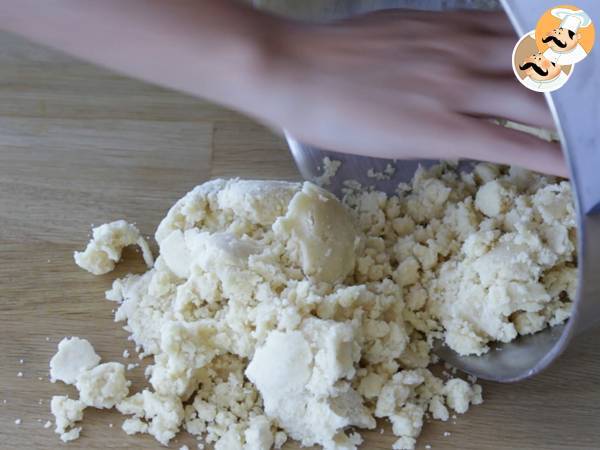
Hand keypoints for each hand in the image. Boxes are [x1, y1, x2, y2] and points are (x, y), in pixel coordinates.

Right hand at [262, 10, 565, 175]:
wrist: (291, 69)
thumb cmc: (330, 56)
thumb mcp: (393, 31)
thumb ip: (432, 39)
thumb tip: (449, 51)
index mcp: (452, 28)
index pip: (528, 35)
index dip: (563, 54)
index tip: (585, 67)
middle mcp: (464, 52)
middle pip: (547, 66)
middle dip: (583, 89)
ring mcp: (455, 90)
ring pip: (539, 105)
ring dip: (578, 124)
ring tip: (599, 138)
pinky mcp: (440, 129)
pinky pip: (510, 144)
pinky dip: (551, 157)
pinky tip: (576, 168)